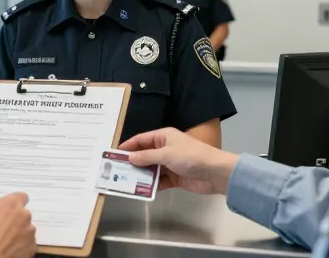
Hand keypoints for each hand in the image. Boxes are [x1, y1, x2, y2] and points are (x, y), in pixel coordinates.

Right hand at [0, 192, 36, 257]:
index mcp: (11, 203)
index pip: (21, 197)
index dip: (16, 204)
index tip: (12, 209)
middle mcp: (23, 215)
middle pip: (24, 215)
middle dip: (16, 221)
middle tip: (3, 229)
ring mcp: (29, 232)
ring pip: (27, 230)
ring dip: (19, 234)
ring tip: (4, 242)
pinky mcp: (31, 247)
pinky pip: (28, 244)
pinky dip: (21, 247)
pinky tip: (8, 250)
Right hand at [119, 127, 238, 194]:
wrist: (215, 172)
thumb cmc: (191, 156)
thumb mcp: (166, 154)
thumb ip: (147, 157)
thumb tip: (130, 157)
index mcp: (164, 137)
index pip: (141, 139)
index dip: (128, 146)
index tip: (114, 154)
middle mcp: (165, 148)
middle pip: (144, 155)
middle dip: (132, 162)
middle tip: (116, 170)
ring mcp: (170, 164)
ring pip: (150, 169)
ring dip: (140, 175)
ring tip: (125, 181)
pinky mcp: (174, 177)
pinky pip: (159, 181)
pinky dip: (151, 185)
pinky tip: (141, 190)